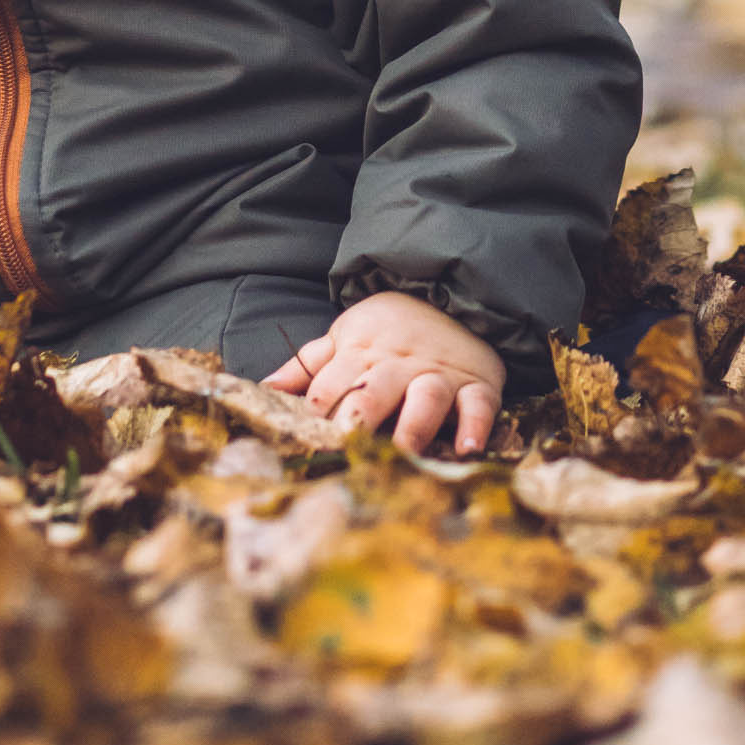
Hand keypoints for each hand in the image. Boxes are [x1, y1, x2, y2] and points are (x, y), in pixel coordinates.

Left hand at [263, 290, 503, 455]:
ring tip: (406, 451)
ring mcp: (438, 374)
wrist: (448, 292)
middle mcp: (397, 366)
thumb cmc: (388, 328)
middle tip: (350, 443)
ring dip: (415, 424)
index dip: (317, 406)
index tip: (306, 432)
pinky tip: (469, 447)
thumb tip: (265, 388)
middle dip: (360, 415)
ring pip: (426, 396)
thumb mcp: (345, 336)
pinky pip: (478, 404)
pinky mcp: (476, 385)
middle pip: (375, 389)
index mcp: (360, 355)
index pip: (331, 383)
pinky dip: (476, 424)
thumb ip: (308, 365)